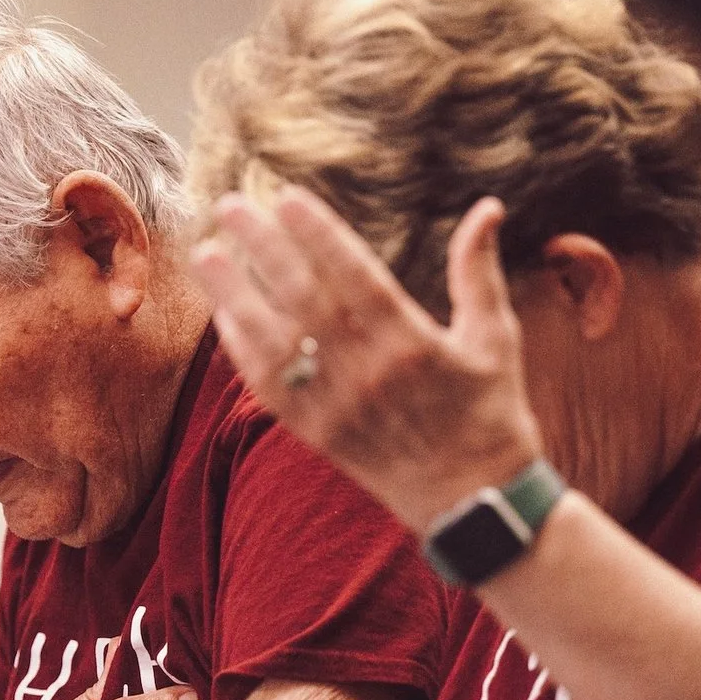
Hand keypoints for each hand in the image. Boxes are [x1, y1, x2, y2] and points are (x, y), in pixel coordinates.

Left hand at [192, 190, 543, 532]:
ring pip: (275, 342)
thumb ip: (478, 271)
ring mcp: (337, 407)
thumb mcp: (495, 339)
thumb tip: (488, 206)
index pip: (357, 278)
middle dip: (265, 249)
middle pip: (306, 300)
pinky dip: (242, 350)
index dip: (320, 236)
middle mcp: (369, 375)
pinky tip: (222, 312)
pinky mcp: (316, 434)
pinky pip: (268, 387)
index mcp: (415, 345)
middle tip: (231, 205)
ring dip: (235, 296)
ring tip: (205, 253)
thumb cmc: (489, 411)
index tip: (287, 196)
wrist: (473, 502)